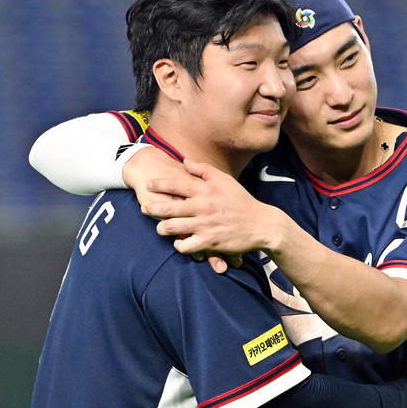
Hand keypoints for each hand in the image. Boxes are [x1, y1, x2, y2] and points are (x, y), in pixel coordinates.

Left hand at [146, 159, 285, 259]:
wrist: (261, 224)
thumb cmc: (242, 201)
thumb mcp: (225, 180)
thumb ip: (203, 170)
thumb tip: (185, 161)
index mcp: (205, 190)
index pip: (176, 184)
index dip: (159, 184)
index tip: (148, 184)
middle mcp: (202, 207)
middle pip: (167, 207)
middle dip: (152, 208)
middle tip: (145, 208)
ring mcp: (205, 225)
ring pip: (172, 228)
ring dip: (162, 229)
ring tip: (161, 228)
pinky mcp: (209, 242)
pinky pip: (185, 246)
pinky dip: (179, 245)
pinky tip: (179, 242)